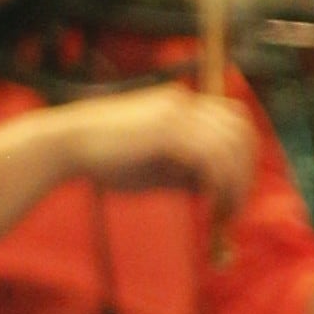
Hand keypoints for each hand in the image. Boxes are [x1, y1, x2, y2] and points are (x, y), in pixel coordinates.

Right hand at [62, 85, 261, 215]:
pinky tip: (212, 201)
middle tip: (236, 204)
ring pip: (230, 144)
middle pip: (240, 129)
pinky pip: (211, 156)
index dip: (243, 153)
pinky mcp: (167, 131)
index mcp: (178, 105)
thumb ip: (184, 173)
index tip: (236, 186)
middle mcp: (182, 103)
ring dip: (237, 180)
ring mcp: (175, 114)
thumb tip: (212, 189)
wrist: (66, 145)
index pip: (232, 119)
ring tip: (227, 210)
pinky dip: (220, 181)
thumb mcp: (153, 168)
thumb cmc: (103, 158)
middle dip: (246, 169)